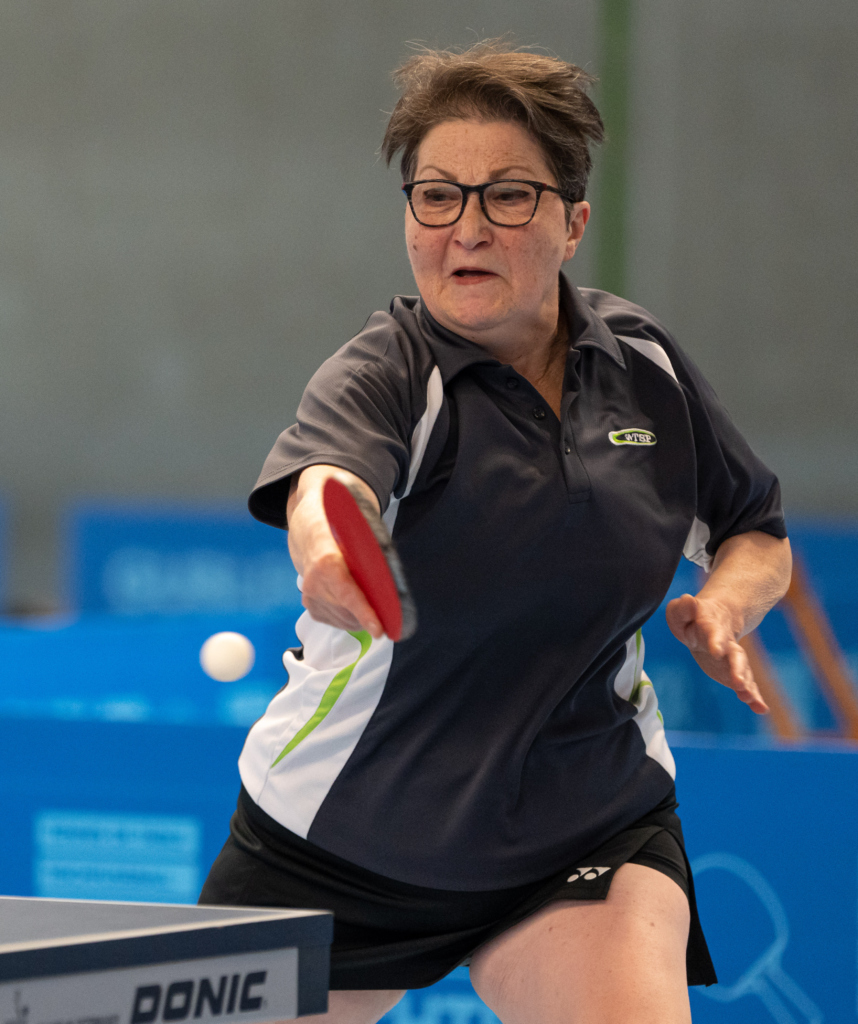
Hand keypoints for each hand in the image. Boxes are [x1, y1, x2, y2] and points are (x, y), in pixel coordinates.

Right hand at [287, 467, 383, 638]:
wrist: (308, 532)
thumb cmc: (338, 531)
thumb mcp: (355, 531)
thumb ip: (371, 551)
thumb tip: (392, 575)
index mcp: (327, 562)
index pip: (348, 594)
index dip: (364, 614)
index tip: (379, 630)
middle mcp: (314, 582)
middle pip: (348, 612)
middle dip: (370, 617)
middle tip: (388, 615)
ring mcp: (309, 596)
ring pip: (344, 621)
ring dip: (360, 619)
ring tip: (371, 607)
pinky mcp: (309, 606)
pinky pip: (336, 621)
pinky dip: (349, 617)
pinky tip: (354, 605)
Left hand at [665, 593, 768, 713]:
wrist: (715, 619)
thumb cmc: (692, 617)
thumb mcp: (682, 611)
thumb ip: (683, 608)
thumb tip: (688, 600)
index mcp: (711, 627)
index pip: (713, 633)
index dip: (715, 641)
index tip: (717, 651)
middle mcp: (726, 643)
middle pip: (735, 655)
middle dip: (737, 668)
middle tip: (738, 683)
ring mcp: (732, 658)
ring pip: (742, 670)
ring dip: (746, 684)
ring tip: (748, 697)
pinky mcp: (733, 671)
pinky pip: (746, 684)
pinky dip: (754, 696)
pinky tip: (761, 708)